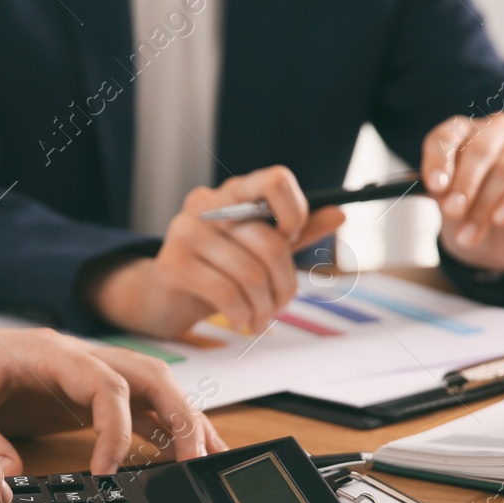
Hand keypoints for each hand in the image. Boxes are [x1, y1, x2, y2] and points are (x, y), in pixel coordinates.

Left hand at [0, 315, 225, 473]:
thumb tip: (9, 481)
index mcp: (46, 351)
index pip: (104, 384)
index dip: (116, 428)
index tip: (108, 473)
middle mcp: (78, 357)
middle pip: (150, 377)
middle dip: (180, 418)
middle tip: (197, 465)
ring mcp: (88, 373)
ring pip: (156, 388)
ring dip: (186, 422)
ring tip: (213, 463)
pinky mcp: (89, 393)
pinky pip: (142, 406)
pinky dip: (169, 429)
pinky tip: (190, 457)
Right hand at [83, 166, 344, 336]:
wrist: (163, 298)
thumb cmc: (217, 270)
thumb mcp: (259, 250)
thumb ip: (296, 232)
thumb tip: (340, 214)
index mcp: (232, 192)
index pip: (276, 180)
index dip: (295, 212)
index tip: (291, 240)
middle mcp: (206, 204)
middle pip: (269, 242)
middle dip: (283, 286)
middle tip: (279, 308)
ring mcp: (185, 232)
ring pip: (249, 274)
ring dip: (263, 308)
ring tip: (260, 322)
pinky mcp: (172, 265)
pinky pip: (225, 293)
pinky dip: (241, 315)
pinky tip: (241, 323)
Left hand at [423, 112, 503, 271]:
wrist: (501, 246)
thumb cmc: (469, 215)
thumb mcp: (449, 208)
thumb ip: (444, 194)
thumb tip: (440, 188)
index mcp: (465, 133)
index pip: (448, 135)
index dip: (440, 159)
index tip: (435, 186)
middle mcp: (498, 130)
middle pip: (480, 148)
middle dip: (465, 184)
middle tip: (452, 212)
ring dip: (486, 203)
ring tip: (471, 234)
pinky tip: (500, 220)